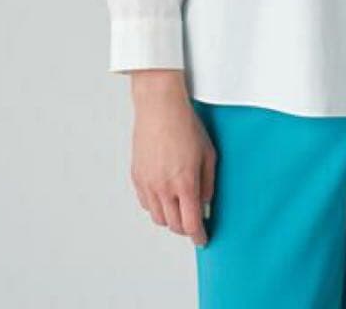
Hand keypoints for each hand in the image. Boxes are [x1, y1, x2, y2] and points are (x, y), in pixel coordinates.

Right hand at [129, 70, 215, 247]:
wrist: (160, 107)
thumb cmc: (185, 125)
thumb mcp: (208, 153)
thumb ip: (208, 183)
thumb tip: (205, 203)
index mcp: (184, 183)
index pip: (191, 223)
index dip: (198, 236)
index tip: (202, 239)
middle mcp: (164, 187)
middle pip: (173, 225)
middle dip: (185, 228)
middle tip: (193, 222)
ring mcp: (148, 183)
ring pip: (157, 218)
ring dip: (170, 218)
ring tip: (179, 207)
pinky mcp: (137, 177)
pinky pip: (146, 203)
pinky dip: (156, 206)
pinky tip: (164, 196)